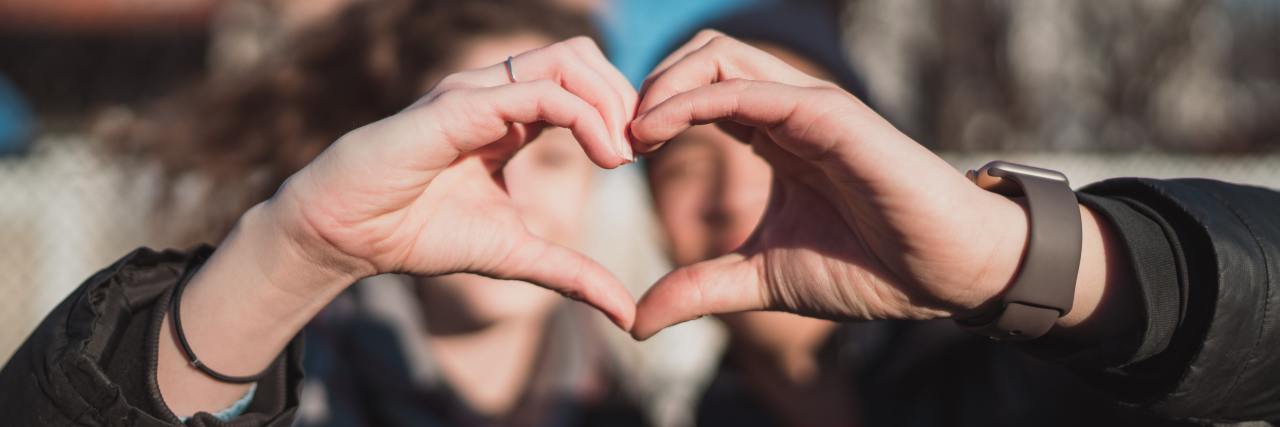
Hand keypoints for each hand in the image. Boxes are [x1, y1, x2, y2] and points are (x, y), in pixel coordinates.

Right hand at [265, 36, 638, 328]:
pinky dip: (584, 116)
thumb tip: (627, 314)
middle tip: (642, 149)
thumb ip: (572, 274)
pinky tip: (603, 156)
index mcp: (511, 117)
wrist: (347, 235)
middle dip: (624, 97)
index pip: (583, 84)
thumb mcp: (515, 255)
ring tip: (622, 153)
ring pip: (567, 60)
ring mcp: (477, 93)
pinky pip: (538, 92)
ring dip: (610, 101)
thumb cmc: (418, 234)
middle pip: (583, 57)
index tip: (641, 158)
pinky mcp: (460, 106)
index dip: (621, 112)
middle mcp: (496, 93)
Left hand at [629, 31, 1031, 338]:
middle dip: (648, 85)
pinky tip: (656, 131)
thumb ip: (701, 287)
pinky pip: (747, 89)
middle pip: (702, 56)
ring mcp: (808, 106)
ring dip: (661, 84)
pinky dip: (693, 99)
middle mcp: (787, 110)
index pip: (697, 92)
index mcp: (773, 135)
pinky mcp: (829, 115)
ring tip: (630, 133)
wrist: (944, 276)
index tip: (614, 155)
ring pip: (719, 55)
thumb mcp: (762, 279)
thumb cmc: (870, 268)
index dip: (650, 112)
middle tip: (615, 138)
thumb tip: (636, 320)